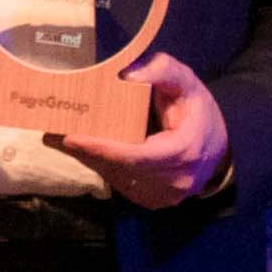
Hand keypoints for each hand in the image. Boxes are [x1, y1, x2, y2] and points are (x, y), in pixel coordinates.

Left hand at [65, 50, 232, 212]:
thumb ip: (163, 71)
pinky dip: (99, 165)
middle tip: (53, 130)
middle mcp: (172, 181)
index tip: (70, 136)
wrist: (219, 151)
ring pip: (114, 177)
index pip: (136, 156)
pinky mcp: (150, 201)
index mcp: (183, 152)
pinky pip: (118, 182)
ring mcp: (161, 197)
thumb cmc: (199, 113)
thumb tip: (128, 74)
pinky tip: (83, 147)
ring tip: (60, 135)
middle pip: (118, 168)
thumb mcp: (188, 83)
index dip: (102, 148)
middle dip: (85, 150)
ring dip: (87, 158)